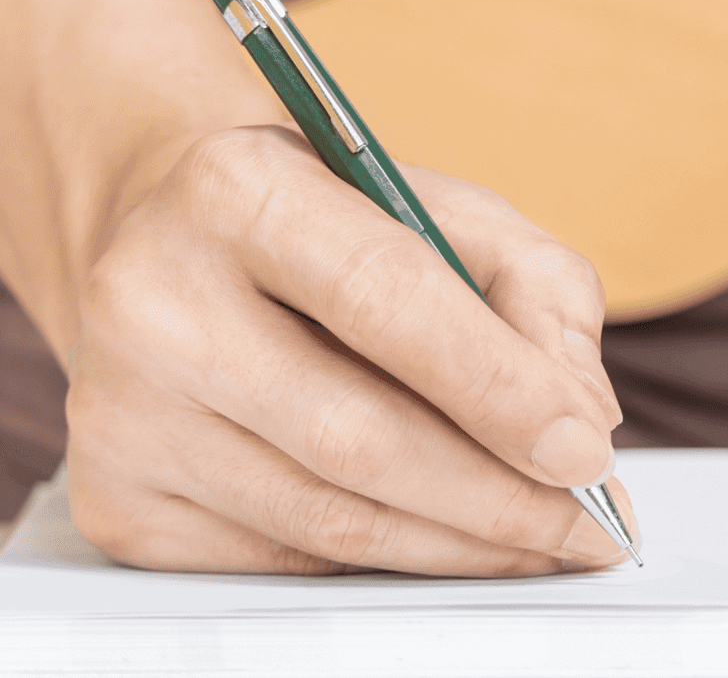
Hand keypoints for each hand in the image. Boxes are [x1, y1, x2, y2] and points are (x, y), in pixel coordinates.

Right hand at [65, 124, 634, 575]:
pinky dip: (388, 556)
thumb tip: (582, 418)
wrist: (177, 247)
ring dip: (459, 544)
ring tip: (545, 539)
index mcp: (240, 190)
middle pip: (355, 436)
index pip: (384, 301)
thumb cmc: (336, 228)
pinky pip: (285, 557)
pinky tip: (447, 537)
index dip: (498, 390)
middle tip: (592, 525)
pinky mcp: (117, 497)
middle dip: (498, 498)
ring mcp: (121, 409)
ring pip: (326, 518)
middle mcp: (154, 298)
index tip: (588, 456)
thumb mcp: (450, 211)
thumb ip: (540, 291)